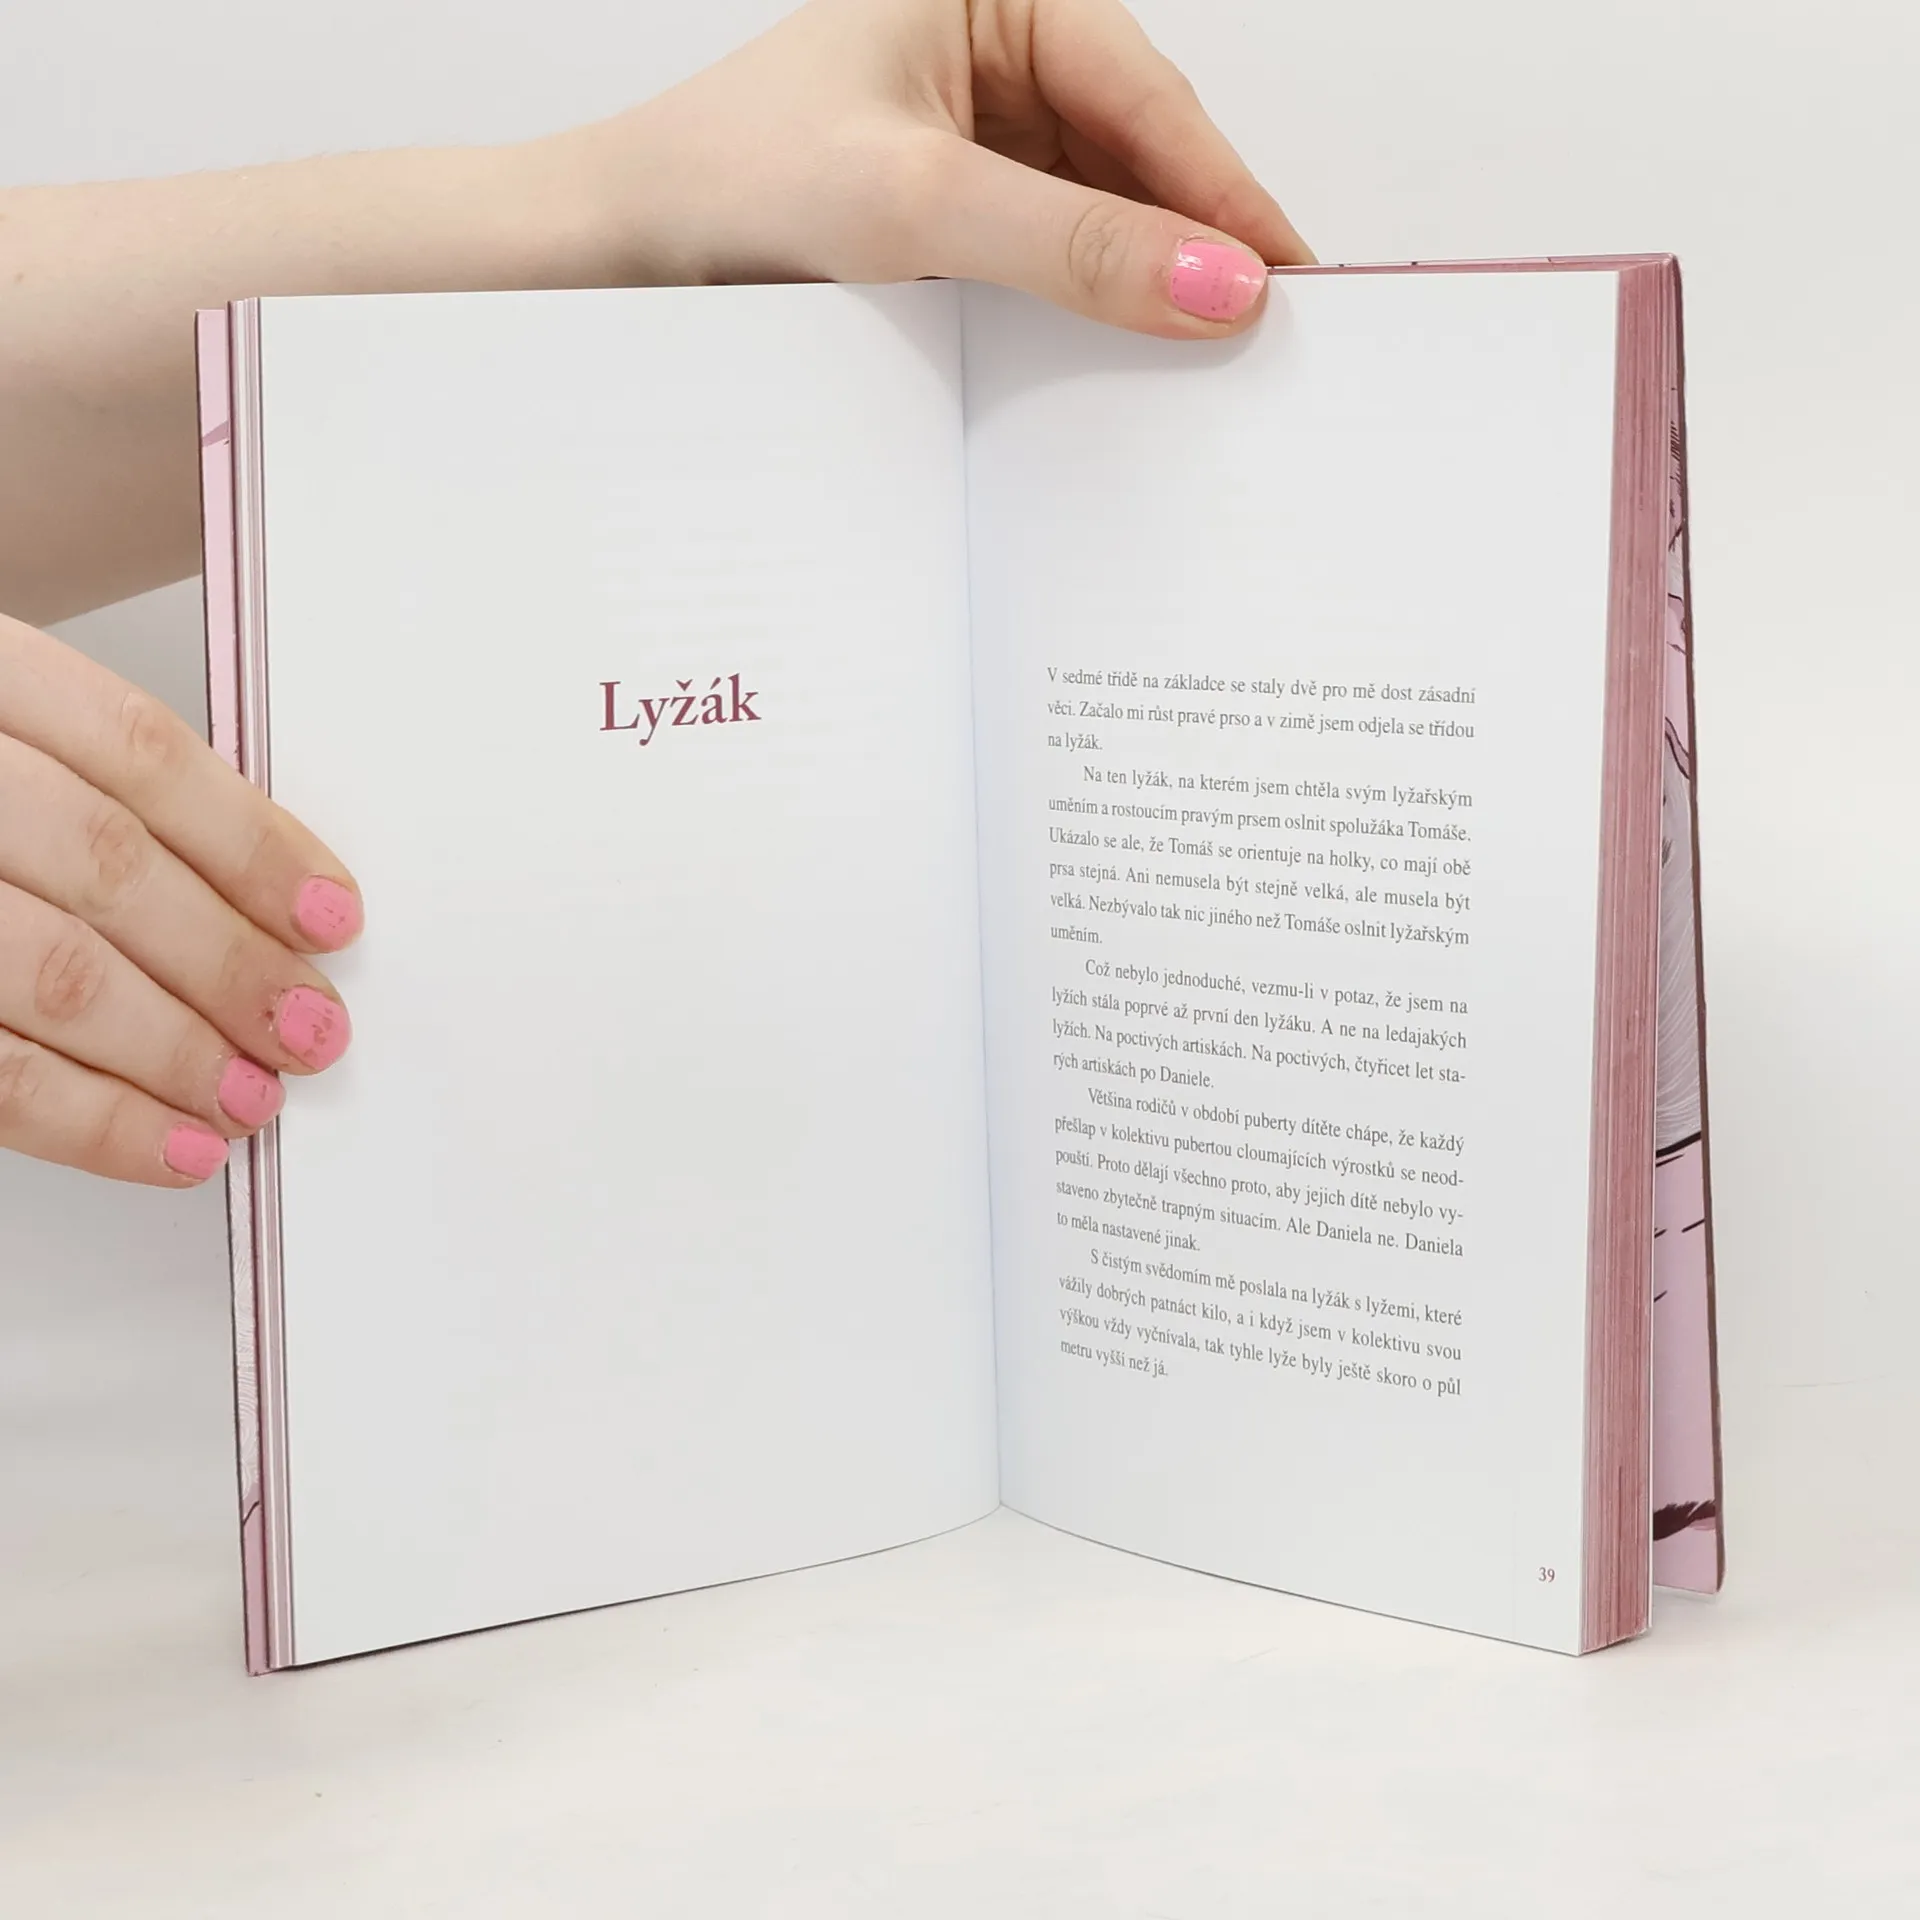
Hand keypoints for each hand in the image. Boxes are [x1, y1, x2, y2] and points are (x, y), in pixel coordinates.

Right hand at [0, 613, 358, 1185]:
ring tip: (251, 1096)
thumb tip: (263, 896)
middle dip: (228, 962)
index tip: (331, 914)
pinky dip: (89, 1119)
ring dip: (173, 1051)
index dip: (252, 843)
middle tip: (310, 1026)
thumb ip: (91, 791)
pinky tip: (166, 1145)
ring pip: (47, 972)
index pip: (136, 752)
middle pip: (105, 866)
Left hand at [563, 0, 1310, 335]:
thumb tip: (1220, 284)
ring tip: (1195, 373)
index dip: (1225, 195)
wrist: (618, 254)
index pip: (1148, 97)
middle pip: (1135, 157)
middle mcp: (991, 54)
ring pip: (1097, 214)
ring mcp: (972, 138)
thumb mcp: (920, 204)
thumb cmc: (730, 179)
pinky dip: (1082, 311)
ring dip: (1138, 287)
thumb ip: (1076, 243)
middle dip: (1189, 247)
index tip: (1289, 285)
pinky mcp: (950, 214)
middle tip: (1260, 345)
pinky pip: (1047, 259)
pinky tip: (1111, 366)